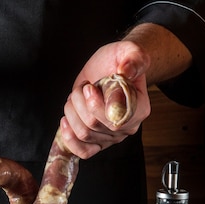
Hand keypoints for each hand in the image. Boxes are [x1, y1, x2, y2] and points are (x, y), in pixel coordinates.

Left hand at [60, 40, 150, 158]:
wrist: (110, 69)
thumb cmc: (119, 61)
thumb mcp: (129, 52)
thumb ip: (133, 59)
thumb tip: (126, 71)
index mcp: (139, 108)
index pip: (115, 117)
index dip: (96, 103)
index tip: (89, 86)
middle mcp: (127, 126)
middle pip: (94, 124)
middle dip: (80, 102)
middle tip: (83, 87)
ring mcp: (111, 137)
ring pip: (84, 133)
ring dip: (72, 112)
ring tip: (76, 96)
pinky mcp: (97, 141)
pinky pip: (83, 151)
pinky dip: (70, 138)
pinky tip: (65, 121)